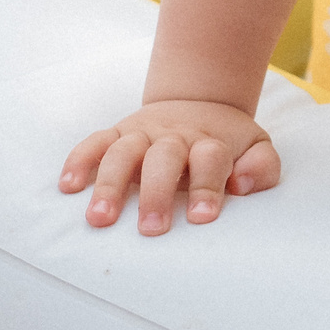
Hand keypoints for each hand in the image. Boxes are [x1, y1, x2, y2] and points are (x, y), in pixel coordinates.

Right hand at [59, 98, 281, 234]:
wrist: (199, 101)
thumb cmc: (227, 141)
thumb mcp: (257, 147)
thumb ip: (261, 167)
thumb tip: (242, 184)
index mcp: (210, 141)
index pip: (210, 159)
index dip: (207, 186)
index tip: (202, 217)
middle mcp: (174, 136)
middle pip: (163, 157)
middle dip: (157, 193)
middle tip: (151, 229)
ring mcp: (142, 133)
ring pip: (123, 152)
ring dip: (109, 183)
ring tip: (99, 218)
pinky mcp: (118, 132)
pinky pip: (94, 142)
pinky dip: (79, 160)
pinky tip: (68, 187)